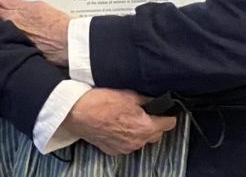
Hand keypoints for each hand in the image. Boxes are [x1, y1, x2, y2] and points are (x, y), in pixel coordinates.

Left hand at [0, 0, 70, 65]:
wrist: (67, 42)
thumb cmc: (55, 23)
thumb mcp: (36, 6)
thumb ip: (15, 2)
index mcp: (12, 18)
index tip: (3, 5)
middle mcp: (11, 31)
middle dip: (1, 17)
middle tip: (11, 14)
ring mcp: (16, 42)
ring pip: (6, 32)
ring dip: (9, 28)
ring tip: (22, 26)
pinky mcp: (23, 51)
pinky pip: (15, 43)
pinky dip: (17, 39)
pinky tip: (28, 37)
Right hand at [61, 88, 175, 154]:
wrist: (76, 113)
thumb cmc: (99, 102)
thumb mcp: (127, 94)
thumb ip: (145, 99)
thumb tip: (155, 100)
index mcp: (145, 127)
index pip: (169, 124)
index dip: (168, 115)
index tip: (165, 111)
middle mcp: (138, 141)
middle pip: (156, 134)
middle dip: (154, 124)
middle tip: (144, 113)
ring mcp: (125, 148)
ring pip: (141, 141)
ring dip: (139, 132)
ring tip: (127, 119)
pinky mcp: (113, 150)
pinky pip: (127, 144)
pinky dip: (125, 137)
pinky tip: (116, 126)